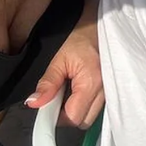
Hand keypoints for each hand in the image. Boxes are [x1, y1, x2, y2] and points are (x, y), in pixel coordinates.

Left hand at [26, 12, 103, 128]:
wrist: (98, 24)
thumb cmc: (79, 38)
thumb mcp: (58, 59)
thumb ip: (48, 83)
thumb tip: (34, 104)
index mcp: (91, 82)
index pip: (74, 117)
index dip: (58, 117)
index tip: (49, 105)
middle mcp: (105, 89)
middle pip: (84, 120)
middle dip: (69, 115)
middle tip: (58, 98)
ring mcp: (110, 89)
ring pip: (92, 114)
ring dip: (78, 108)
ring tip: (70, 91)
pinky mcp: (111, 87)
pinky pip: (98, 105)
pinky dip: (86, 103)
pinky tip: (80, 89)